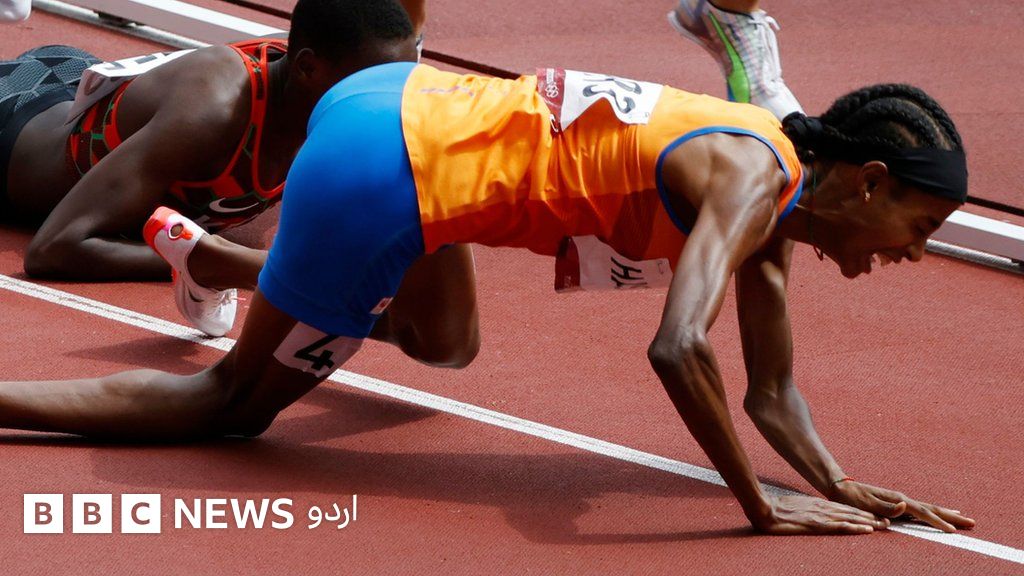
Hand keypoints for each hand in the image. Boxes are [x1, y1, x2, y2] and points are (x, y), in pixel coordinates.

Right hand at [754, 495, 889, 534]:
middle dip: (869, 517)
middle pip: (851, 512)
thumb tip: (808, 514)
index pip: (843, 509)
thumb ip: (804, 510)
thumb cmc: (774, 509)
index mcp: (816, 504)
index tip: (872, 516)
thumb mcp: (792, 507)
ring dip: (868, 522)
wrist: (763, 508)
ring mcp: (821, 516)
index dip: (859, 512)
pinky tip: (866, 530)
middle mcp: (822, 508)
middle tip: (886, 521)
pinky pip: (840, 526)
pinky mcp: (817, 524)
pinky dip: (855, 527)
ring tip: (883, 525)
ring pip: (850, 518)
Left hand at [829, 480, 974, 532]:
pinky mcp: (896, 503)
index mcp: (897, 500)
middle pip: (932, 509)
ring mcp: (900, 501)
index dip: (938, 522)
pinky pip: (920, 510)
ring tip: (962, 518)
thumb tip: (905, 506)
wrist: (841, 487)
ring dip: (946, 514)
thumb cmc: (852, 497)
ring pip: (928, 508)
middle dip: (952, 517)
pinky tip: (937, 514)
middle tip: (972, 523)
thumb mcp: (866, 503)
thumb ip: (885, 506)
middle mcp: (902, 499)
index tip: (953, 531)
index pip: (923, 513)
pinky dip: (933, 513)